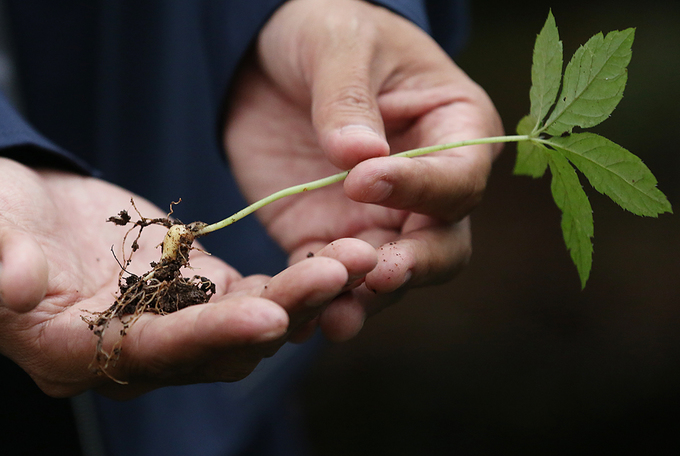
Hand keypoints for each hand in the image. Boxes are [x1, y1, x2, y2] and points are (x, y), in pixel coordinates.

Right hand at [0, 158, 375, 397]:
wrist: (30, 213)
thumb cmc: (1, 221)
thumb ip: (1, 260)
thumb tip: (13, 283)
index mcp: (84, 351)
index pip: (158, 352)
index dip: (212, 335)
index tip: (269, 315)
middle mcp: (141, 353)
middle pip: (224, 345)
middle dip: (287, 310)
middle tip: (344, 272)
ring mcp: (178, 324)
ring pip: (255, 321)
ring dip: (310, 293)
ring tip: (361, 258)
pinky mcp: (202, 293)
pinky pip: (261, 294)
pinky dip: (300, 280)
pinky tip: (342, 256)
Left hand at [224, 0, 502, 340]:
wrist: (267, 57)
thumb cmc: (325, 30)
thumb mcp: (338, 43)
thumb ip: (348, 97)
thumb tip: (359, 156)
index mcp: (454, 128)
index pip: (458, 176)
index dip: (419, 186)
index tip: (362, 179)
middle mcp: (425, 186)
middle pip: (442, 244)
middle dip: (414, 265)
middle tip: (377, 275)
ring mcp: (377, 217)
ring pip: (390, 274)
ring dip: (366, 297)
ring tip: (336, 316)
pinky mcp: (327, 235)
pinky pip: (331, 276)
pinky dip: (320, 298)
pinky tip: (302, 317)